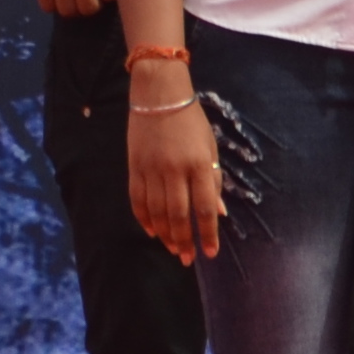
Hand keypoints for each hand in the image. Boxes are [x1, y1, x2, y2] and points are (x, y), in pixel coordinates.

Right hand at [131, 87, 222, 261]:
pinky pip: (137, 200)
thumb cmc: (191, 121)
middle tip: (187, 258)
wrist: (158, 95)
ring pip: (157, 212)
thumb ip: (214, 181)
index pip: (204, 208)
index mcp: (199, 164)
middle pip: (178, 215)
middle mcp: (175, 169)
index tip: (210, 253)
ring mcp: (152, 169)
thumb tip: (219, 213)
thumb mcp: (210, 147)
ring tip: (173, 249)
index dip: (208, 234)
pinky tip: (152, 232)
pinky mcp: (134, 167)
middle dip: (184, 241)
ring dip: (165, 235)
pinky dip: (144, 219)